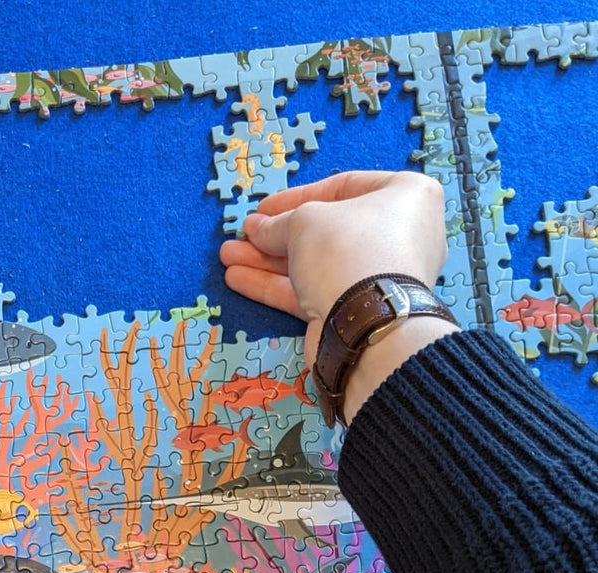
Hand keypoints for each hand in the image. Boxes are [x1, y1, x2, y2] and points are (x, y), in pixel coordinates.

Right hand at [219, 171, 448, 369]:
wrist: (368, 324)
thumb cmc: (347, 249)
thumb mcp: (305, 221)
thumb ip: (278, 223)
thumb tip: (256, 228)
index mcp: (405, 197)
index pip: (343, 187)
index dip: (296, 197)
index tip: (263, 208)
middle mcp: (397, 237)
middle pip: (324, 231)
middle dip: (276, 235)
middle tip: (242, 235)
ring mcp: (376, 279)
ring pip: (313, 264)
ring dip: (267, 261)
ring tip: (227, 257)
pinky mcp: (355, 312)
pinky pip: (312, 292)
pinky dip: (276, 286)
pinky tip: (238, 280)